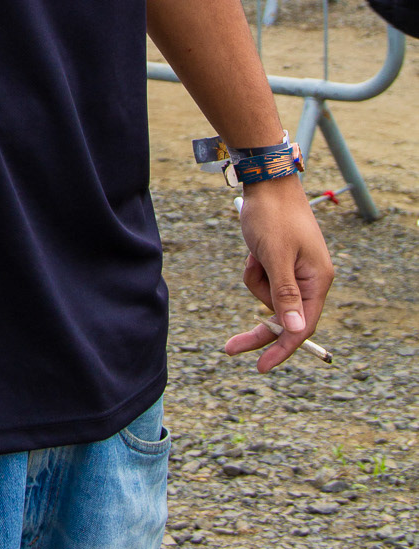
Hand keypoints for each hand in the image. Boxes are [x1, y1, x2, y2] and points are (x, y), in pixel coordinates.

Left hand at [225, 176, 334, 370]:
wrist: (266, 181)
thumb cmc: (273, 216)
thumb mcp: (276, 257)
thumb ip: (285, 295)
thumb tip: (296, 330)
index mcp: (318, 280)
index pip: (302, 327)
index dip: (282, 348)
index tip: (261, 367)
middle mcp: (311, 279)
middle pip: (284, 318)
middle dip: (258, 329)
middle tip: (230, 348)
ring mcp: (296, 270)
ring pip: (268, 296)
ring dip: (255, 280)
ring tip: (254, 255)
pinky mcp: (281, 262)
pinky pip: (262, 279)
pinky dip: (254, 269)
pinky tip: (253, 250)